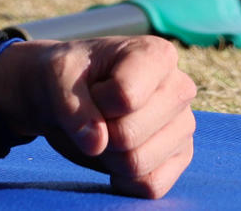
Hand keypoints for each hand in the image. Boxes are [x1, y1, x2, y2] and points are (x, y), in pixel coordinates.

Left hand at [0, 36, 195, 198]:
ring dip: (108, 155)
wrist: (70, 95)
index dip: (96, 100)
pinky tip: (116, 154)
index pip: (125, 96)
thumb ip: (70, 106)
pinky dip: (123, 178)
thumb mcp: (57, 75)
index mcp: (156, 54)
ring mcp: (184, 125)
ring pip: (139, 164)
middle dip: (99, 131)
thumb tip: (96, 144)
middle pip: (129, 135)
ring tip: (105, 129)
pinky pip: (151, 186)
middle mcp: (180, 88)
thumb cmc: (69, 76)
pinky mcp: (181, 158)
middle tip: (94, 112)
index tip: (91, 86)